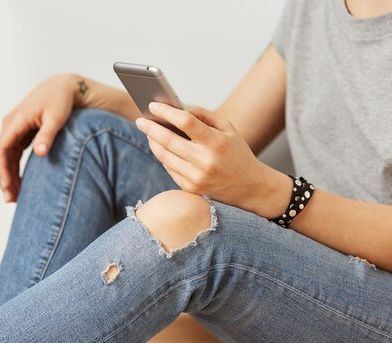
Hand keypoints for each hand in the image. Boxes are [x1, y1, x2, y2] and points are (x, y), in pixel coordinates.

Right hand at [0, 73, 77, 201]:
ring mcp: (14, 129)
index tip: (7, 187)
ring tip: (14, 197)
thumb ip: (47, 135)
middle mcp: (10, 125)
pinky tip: (20, 184)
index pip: (2, 149)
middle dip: (4, 178)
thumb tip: (40, 153)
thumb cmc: (60, 100)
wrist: (62, 87)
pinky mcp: (21, 133)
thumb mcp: (56, 118)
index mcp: (15, 121)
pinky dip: (15, 169)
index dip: (2, 170)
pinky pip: (13, 154)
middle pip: (1, 156)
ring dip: (8, 176)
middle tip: (10, 199)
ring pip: (6, 157)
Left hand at [134, 102, 269, 209]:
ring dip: (152, 143)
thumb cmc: (237, 153)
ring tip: (147, 132)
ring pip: (164, 157)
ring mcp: (196, 177)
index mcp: (216, 142)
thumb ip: (204, 116)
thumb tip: (178, 109)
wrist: (250, 187)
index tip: (152, 105)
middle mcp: (205, 161)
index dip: (166, 112)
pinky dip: (162, 157)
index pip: (185, 122)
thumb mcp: (228, 128)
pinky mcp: (191, 188)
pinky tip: (159, 148)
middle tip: (140, 120)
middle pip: (168, 141)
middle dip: (151, 128)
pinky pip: (169, 169)